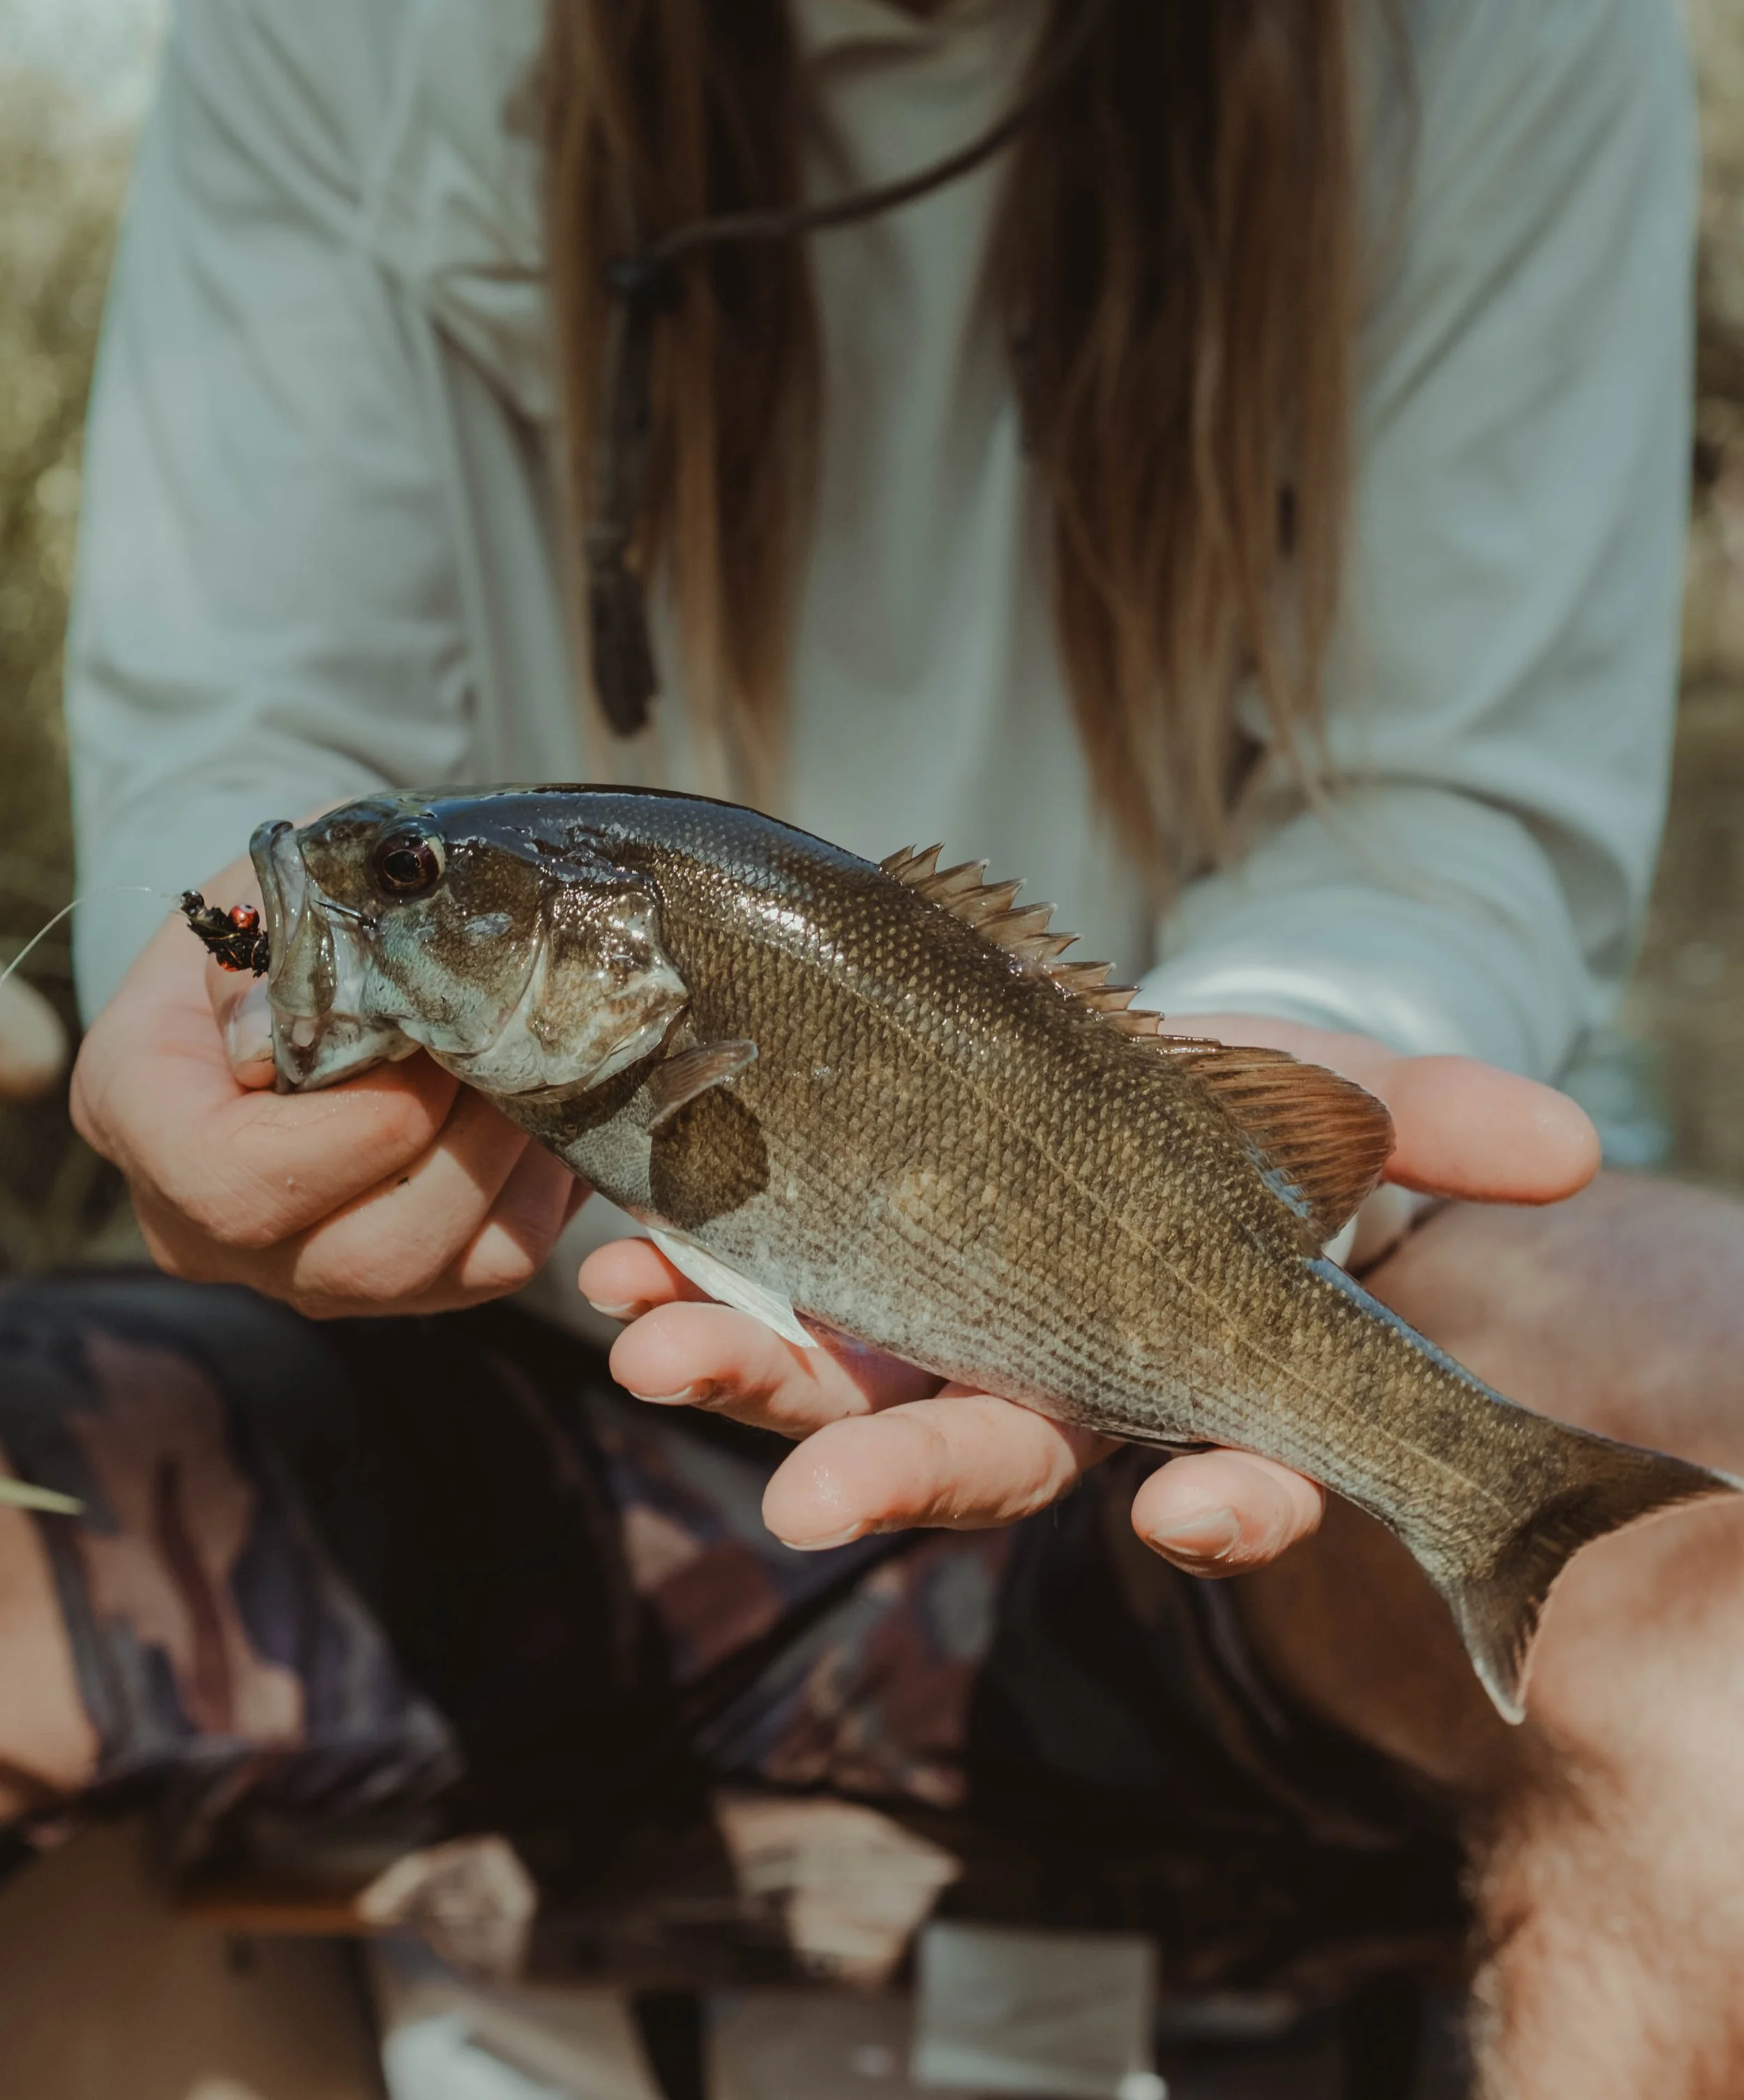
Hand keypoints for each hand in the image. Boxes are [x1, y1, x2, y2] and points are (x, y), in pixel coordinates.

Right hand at [72, 856, 585, 1317]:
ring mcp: (300, 1271)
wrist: (290, 961)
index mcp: (142, 1117)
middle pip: (354, 1255)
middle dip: (462, 1150)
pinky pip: (490, 1267)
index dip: (356, 1128)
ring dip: (508, 1168)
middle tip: (512, 1051)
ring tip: (540, 1072)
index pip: (233, 1182)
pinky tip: (545, 1110)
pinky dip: (537, 1190)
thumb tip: (339, 1003)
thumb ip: (287, 933)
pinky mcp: (394, 1288)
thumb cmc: (273, 919)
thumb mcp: (260, 888)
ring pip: (430, 1274)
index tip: (427, 1042)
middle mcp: (204, 1228)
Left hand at [582, 1014, 1600, 1574]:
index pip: (1221, 1473)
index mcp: (1163, 1369)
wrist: (1072, 1058)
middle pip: (980, 1456)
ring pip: (831, 1392)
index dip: (1228, 1510)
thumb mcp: (1313, 1100)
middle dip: (902, 1476)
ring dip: (743, 1375)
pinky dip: (683, 1286)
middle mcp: (1030, 1377)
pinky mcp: (815, 1271)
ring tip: (654, 1343)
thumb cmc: (1205, 1112)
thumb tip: (1574, 1146)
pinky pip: (742, 1303)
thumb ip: (1426, 1125)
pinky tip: (615, 1261)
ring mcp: (910, 1335)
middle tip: (812, 1503)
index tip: (1198, 1518)